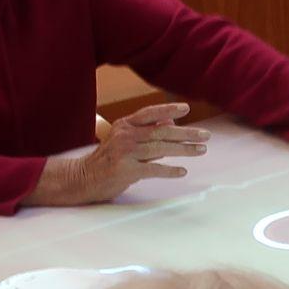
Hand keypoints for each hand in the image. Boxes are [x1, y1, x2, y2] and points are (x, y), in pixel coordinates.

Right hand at [30, 103, 208, 205]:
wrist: (82, 178)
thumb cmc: (107, 160)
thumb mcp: (123, 140)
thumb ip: (146, 132)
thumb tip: (171, 122)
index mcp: (124, 125)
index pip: (150, 113)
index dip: (169, 109)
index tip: (187, 109)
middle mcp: (125, 135)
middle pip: (161, 131)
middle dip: (186, 133)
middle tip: (205, 135)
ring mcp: (125, 153)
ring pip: (160, 148)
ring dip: (184, 149)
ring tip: (201, 150)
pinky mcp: (125, 170)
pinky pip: (153, 169)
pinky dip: (169, 170)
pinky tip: (182, 171)